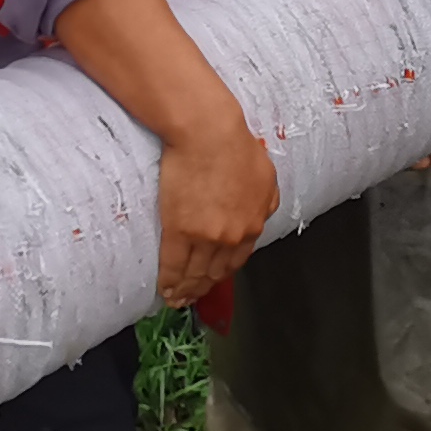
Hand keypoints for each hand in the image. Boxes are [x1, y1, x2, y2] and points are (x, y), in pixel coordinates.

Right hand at [152, 116, 281, 304]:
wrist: (208, 132)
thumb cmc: (233, 144)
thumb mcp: (265, 173)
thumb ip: (266, 198)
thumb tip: (263, 211)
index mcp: (254, 223)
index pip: (238, 259)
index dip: (223, 273)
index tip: (214, 279)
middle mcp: (234, 236)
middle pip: (217, 270)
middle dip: (203, 286)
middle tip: (192, 296)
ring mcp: (207, 236)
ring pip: (196, 272)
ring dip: (185, 289)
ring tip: (176, 298)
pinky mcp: (180, 230)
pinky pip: (174, 264)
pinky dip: (169, 281)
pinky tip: (165, 289)